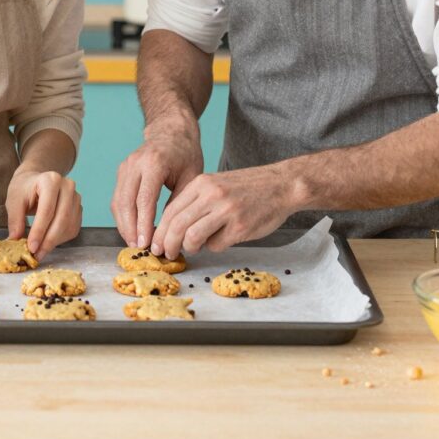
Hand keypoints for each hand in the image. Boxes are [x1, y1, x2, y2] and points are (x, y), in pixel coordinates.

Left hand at [5, 168, 81, 256]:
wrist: (36, 181)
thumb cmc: (24, 189)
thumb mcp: (14, 201)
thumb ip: (15, 220)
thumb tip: (15, 240)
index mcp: (50, 180)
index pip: (47, 210)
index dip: (39, 231)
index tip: (31, 247)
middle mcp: (67, 186)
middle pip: (62, 219)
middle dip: (48, 240)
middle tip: (36, 254)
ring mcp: (76, 198)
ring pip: (68, 226)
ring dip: (54, 242)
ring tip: (40, 251)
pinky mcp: (78, 209)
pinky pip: (72, 229)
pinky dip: (60, 240)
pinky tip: (48, 243)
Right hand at [111, 124, 203, 248]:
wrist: (172, 131)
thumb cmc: (186, 153)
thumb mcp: (192, 177)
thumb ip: (180, 202)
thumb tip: (171, 231)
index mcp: (154, 163)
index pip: (144, 199)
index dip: (144, 224)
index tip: (146, 243)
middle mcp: (135, 164)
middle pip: (126, 202)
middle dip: (130, 228)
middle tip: (139, 248)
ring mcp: (125, 167)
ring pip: (118, 202)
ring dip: (124, 225)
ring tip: (135, 243)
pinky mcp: (121, 172)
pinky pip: (118, 198)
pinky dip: (122, 216)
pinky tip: (131, 229)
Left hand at [151, 166, 292, 257]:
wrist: (282, 185)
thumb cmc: (247, 188)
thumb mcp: (216, 185)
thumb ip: (196, 203)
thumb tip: (173, 230)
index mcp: (202, 183)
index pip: (170, 211)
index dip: (160, 231)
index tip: (156, 244)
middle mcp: (211, 195)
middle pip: (176, 225)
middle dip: (167, 244)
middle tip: (166, 254)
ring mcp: (226, 211)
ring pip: (192, 237)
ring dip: (189, 248)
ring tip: (193, 249)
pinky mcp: (240, 226)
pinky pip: (216, 245)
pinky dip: (213, 247)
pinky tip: (220, 241)